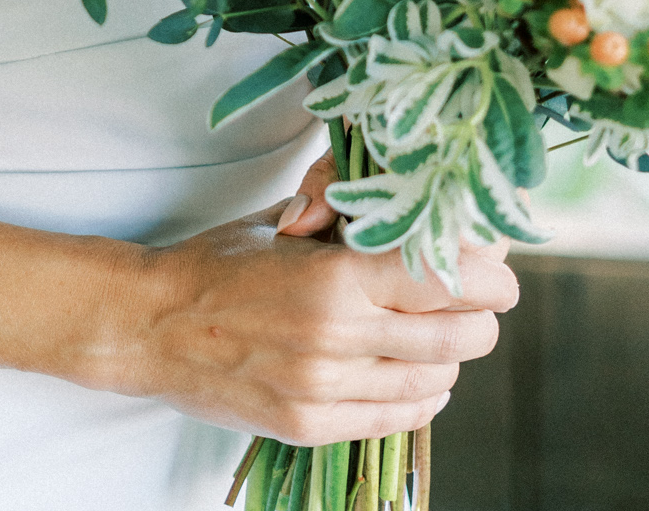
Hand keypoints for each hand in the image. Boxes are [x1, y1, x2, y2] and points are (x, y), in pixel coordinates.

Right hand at [117, 163, 517, 443]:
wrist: (151, 323)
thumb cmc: (220, 262)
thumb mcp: (286, 225)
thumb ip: (353, 227)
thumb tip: (420, 223)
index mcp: (336, 275)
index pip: (447, 279)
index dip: (487, 278)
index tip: (498, 273)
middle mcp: (339, 336)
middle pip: (456, 336)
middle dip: (480, 319)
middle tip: (480, 304)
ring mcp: (326, 389)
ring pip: (434, 381)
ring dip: (451, 359)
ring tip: (443, 337)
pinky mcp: (311, 425)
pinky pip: (396, 418)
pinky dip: (422, 396)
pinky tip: (419, 376)